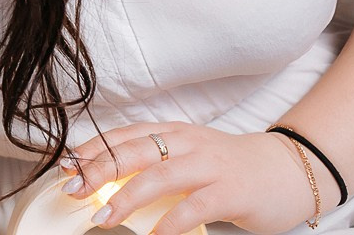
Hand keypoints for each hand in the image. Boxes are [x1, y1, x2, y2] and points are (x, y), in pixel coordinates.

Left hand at [64, 121, 319, 233]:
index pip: (123, 135)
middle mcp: (186, 143)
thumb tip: (105, 188)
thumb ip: (154, 166)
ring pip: (159, 176)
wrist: (288, 170)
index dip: (92, 149)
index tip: (65, 166)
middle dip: (98, 169)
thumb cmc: (229, 169)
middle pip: (133, 151)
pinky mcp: (232, 191)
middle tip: (73, 189)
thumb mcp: (187, 158)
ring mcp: (210, 165)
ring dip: (126, 198)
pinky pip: (195, 205)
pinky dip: (171, 221)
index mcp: (172, 132)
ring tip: (103, 217)